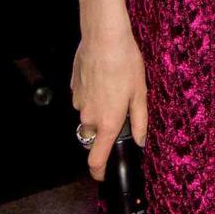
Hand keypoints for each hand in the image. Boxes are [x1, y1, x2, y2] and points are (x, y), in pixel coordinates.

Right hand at [71, 31, 147, 181]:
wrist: (103, 38)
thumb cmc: (125, 64)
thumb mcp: (140, 92)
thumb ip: (140, 121)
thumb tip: (141, 142)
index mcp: (107, 122)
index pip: (96, 160)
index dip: (100, 172)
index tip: (105, 175)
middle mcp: (89, 117)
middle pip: (95, 135)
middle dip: (106, 129)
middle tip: (122, 109)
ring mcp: (78, 103)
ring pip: (89, 115)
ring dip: (100, 109)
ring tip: (115, 86)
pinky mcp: (73, 89)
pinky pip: (84, 100)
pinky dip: (93, 95)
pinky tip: (104, 77)